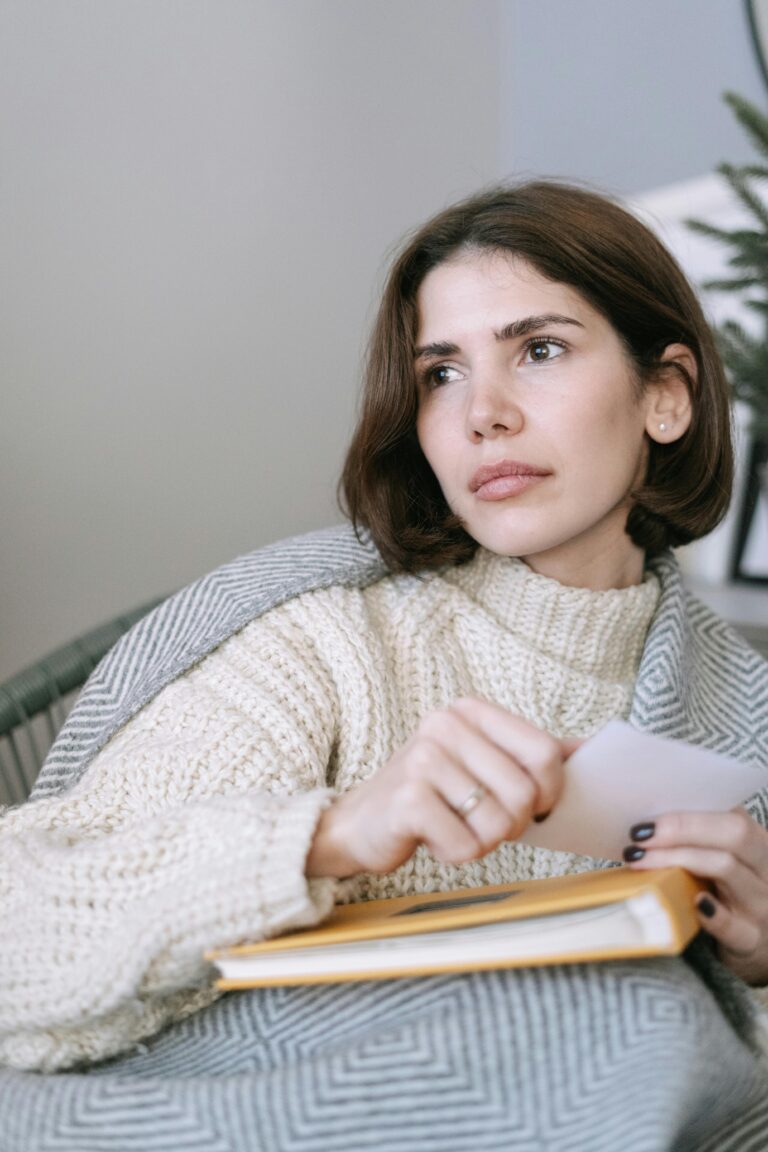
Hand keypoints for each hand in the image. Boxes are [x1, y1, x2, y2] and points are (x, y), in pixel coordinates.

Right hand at [306, 697, 574, 878]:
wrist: (361, 822)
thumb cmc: (433, 795)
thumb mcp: (481, 762)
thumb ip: (534, 755)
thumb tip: (595, 748)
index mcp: (470, 711)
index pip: (545, 751)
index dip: (551, 791)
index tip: (533, 806)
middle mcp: (445, 725)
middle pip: (525, 793)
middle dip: (513, 824)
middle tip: (481, 821)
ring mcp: (423, 760)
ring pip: (498, 825)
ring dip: (482, 842)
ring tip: (453, 826)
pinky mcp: (408, 799)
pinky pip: (467, 846)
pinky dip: (456, 854)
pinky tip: (431, 838)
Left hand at [622, 808, 767, 984]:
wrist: (757, 941)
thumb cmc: (731, 893)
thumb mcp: (727, 861)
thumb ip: (702, 839)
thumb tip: (649, 822)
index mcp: (760, 843)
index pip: (731, 818)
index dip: (688, 817)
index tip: (647, 821)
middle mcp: (766, 868)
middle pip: (733, 835)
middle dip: (681, 831)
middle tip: (638, 838)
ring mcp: (763, 903)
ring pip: (726, 868)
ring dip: (676, 860)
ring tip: (640, 861)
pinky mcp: (753, 938)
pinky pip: (731, 924)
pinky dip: (709, 911)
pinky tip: (690, 902)